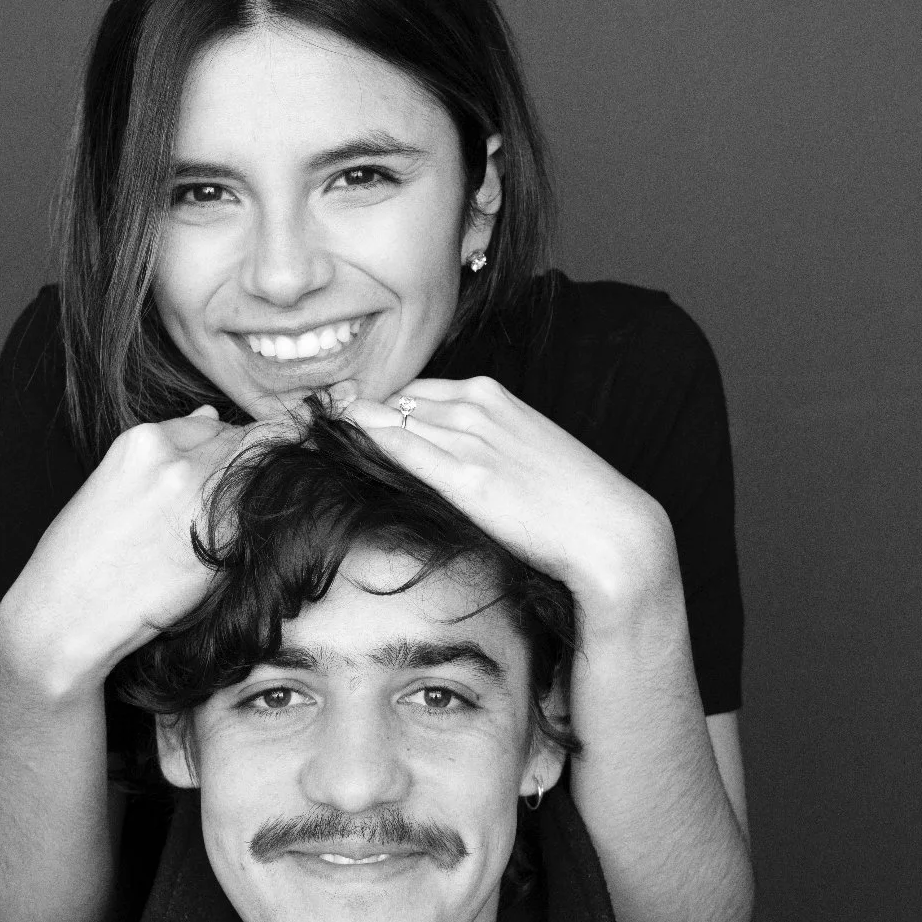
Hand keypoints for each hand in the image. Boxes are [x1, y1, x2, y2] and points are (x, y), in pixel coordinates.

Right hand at [0, 406, 286, 694]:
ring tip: (229, 533)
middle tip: (229, 514)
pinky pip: (269, 515)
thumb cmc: (82, 561)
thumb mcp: (114, 486)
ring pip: (263, 475)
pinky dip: (268, 525)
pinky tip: (238, 551)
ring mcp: (201, 494)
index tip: (224, 477)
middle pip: (244, 443)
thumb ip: (167, 451)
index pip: (212, 425)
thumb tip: (210, 416)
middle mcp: (175, 458)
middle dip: (250, 469)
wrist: (65, 618)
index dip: (224, 452)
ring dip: (263, 497)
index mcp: (142, 440)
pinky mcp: (225, 537)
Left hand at [344, 378, 679, 618]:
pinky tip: (336, 439)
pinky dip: (364, 438)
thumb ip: (482, 445)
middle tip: (316, 429)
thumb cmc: (570, 502)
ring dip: (349, 425)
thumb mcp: (523, 453)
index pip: (415, 390)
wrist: (609, 531)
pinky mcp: (467, 477)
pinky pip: (401, 446)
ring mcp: (470, 439)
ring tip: (312, 434)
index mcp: (492, 394)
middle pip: (394, 399)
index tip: (351, 426)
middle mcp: (477, 407)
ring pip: (388, 416)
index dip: (380, 409)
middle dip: (356, 413)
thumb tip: (441, 460)